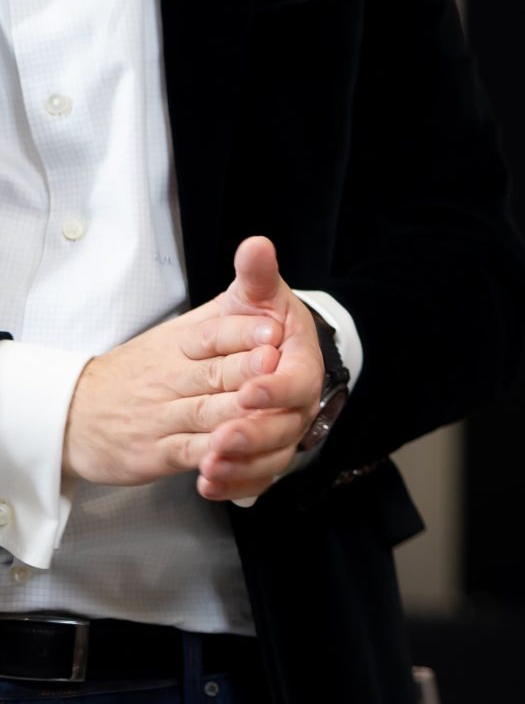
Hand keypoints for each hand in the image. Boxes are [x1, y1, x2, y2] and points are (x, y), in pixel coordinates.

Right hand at [61, 250, 295, 489]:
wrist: (72, 411)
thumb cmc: (143, 369)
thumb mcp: (180, 331)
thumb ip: (229, 304)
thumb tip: (260, 246)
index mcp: (180, 345)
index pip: (210, 333)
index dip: (241, 329)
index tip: (271, 326)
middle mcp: (172, 378)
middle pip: (213, 372)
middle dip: (245, 368)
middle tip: (272, 362)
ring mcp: (164, 417)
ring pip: (205, 413)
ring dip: (235, 413)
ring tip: (261, 407)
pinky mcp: (159, 452)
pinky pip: (190, 453)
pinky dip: (213, 457)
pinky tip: (231, 456)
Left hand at [192, 238, 331, 501]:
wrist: (263, 354)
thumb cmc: (260, 324)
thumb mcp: (256, 297)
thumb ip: (256, 275)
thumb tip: (255, 245)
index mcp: (301, 363)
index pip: (297, 381)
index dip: (273, 389)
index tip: (247, 390)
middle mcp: (300, 403)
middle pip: (285, 427)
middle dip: (252, 434)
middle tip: (220, 439)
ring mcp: (285, 432)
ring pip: (272, 458)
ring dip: (241, 465)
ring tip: (207, 466)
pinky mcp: (266, 456)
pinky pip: (256, 478)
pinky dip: (234, 484)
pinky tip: (207, 484)